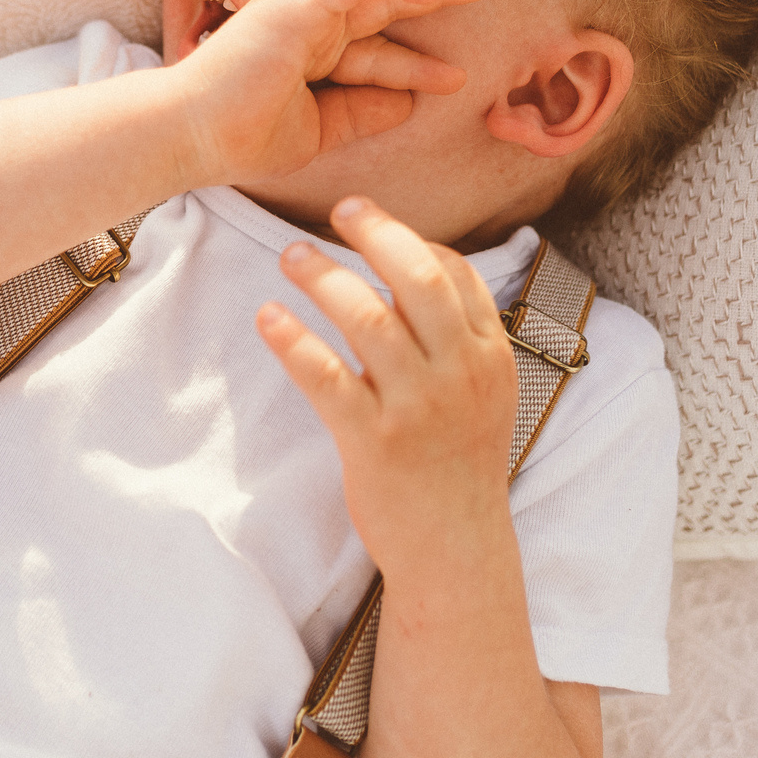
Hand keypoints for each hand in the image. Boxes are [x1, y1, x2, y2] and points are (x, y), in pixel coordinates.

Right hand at [175, 0, 489, 186]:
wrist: (193, 137)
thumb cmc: (243, 134)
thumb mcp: (321, 128)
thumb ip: (362, 111)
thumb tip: (410, 104)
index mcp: (313, 38)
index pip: (374, 25)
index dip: (418, 47)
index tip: (462, 74)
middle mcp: (309, 12)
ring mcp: (299, 2)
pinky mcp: (294, 4)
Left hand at [255, 197, 518, 578]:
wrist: (455, 549)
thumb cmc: (459, 463)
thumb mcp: (484, 394)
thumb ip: (458, 336)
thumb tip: (410, 271)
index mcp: (489, 357)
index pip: (457, 274)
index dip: (412, 239)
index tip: (370, 222)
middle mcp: (459, 373)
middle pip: (417, 279)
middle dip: (376, 233)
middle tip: (340, 209)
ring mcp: (418, 407)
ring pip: (367, 319)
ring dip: (323, 277)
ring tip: (291, 256)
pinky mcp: (374, 442)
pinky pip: (326, 376)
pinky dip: (294, 341)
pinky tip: (268, 318)